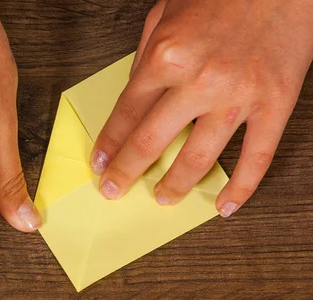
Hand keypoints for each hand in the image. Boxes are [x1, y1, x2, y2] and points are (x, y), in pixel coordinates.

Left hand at [91, 0, 312, 216]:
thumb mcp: (165, 12)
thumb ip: (145, 56)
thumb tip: (133, 96)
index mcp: (166, 56)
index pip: (126, 114)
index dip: (109, 145)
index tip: (100, 164)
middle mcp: (198, 81)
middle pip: (151, 142)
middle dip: (127, 173)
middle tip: (114, 190)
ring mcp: (238, 96)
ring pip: (198, 158)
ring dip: (175, 185)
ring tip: (162, 198)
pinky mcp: (275, 103)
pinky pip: (256, 157)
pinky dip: (241, 187)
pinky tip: (225, 206)